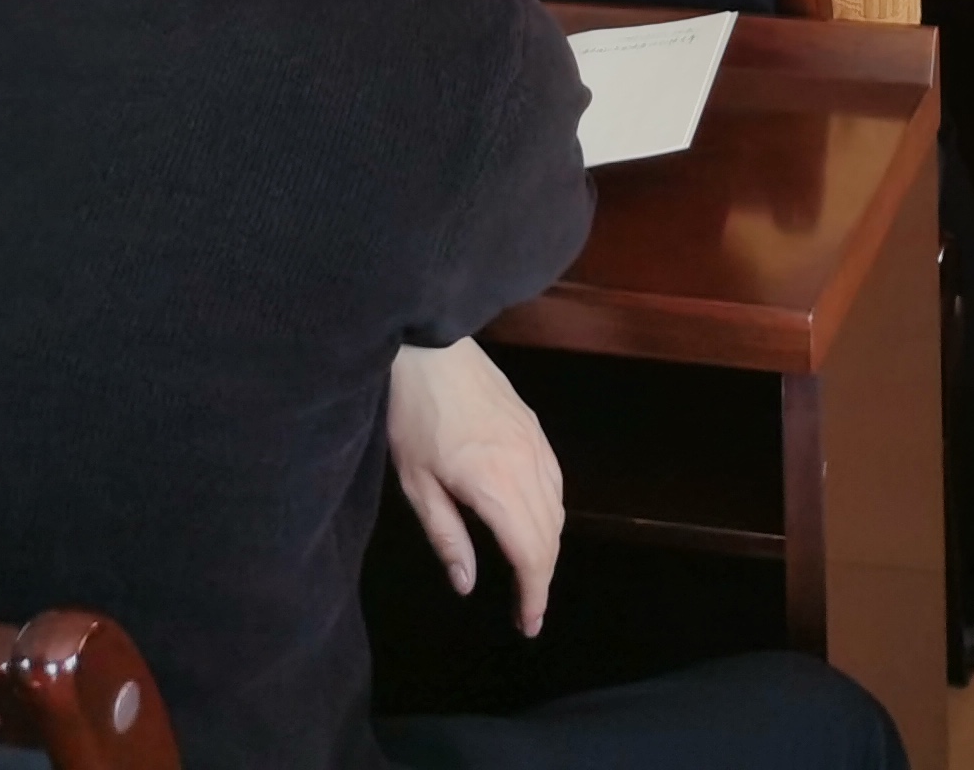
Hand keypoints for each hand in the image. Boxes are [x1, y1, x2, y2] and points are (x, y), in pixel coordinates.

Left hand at [387, 339, 561, 634]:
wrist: (432, 349)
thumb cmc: (415, 417)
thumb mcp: (417, 484)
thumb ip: (447, 537)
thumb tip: (468, 583)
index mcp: (497, 486)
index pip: (530, 554)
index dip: (534, 594)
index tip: (529, 624)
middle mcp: (527, 467)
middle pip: (550, 537)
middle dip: (542, 579)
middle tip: (528, 611)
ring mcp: (536, 445)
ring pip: (558, 509)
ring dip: (548, 547)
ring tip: (529, 573)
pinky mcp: (536, 429)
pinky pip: (556, 482)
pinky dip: (551, 513)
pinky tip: (534, 522)